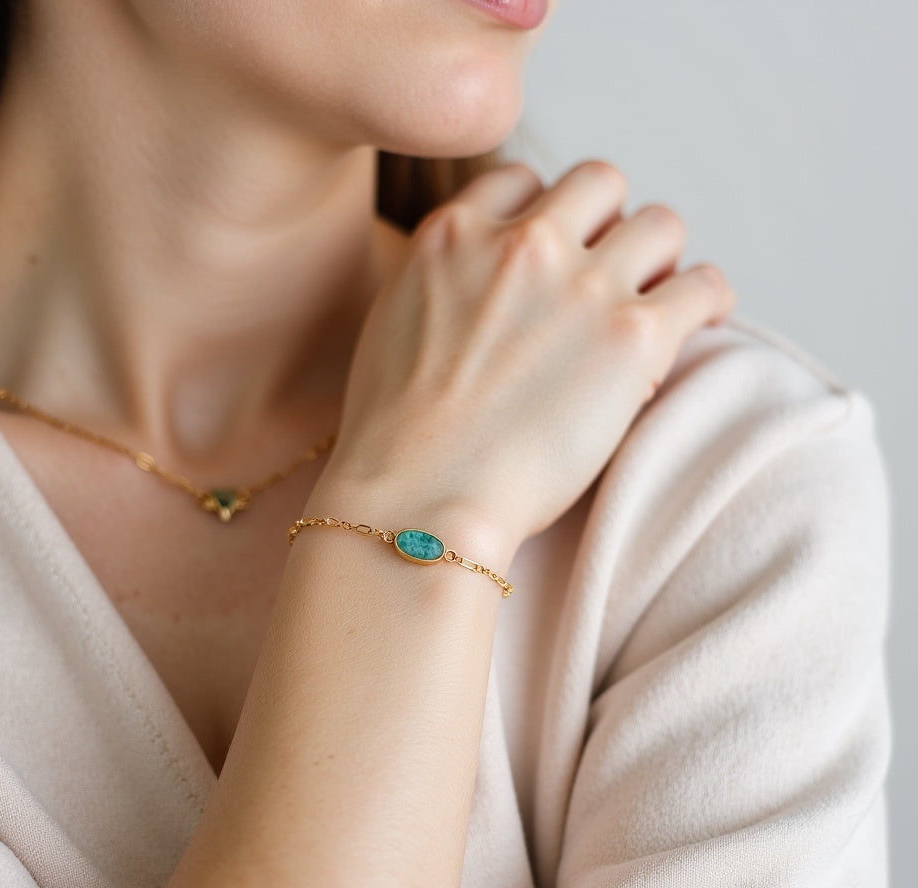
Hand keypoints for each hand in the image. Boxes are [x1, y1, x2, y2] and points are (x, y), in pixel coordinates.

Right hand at [317, 160, 734, 554]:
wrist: (420, 495)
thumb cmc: (394, 440)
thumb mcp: (388, 329)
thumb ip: (438, 287)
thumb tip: (468, 299)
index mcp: (453, 236)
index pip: (522, 182)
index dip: (547, 214)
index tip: (558, 252)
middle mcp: (520, 243)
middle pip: (598, 185)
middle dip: (609, 223)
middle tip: (611, 274)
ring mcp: (581, 285)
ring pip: (660, 224)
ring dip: (661, 258)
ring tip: (658, 300)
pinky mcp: (633, 336)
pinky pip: (703, 285)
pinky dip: (707, 299)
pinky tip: (700, 323)